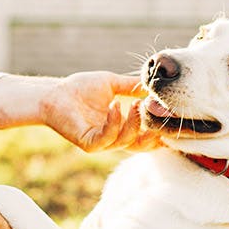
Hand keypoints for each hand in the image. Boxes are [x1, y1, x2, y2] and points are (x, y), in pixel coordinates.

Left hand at [40, 72, 162, 152]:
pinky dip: (114, 122)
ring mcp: (102, 143)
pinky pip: (107, 137)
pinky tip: (115, 105)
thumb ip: (133, 86)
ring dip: (134, 123)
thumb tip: (155, 82)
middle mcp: (114, 138)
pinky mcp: (89, 144)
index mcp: (122, 127)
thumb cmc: (82, 88)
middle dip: (153, 133)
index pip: (146, 136)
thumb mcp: (113, 84)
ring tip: (137, 104)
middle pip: (141, 146)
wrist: (56, 93)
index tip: (172, 117)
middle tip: (161, 116)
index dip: (160, 131)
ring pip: (126, 141)